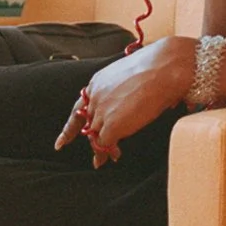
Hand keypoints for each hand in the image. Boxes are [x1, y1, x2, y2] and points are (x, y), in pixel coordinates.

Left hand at [55, 39, 195, 164]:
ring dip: (102, 148)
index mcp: (97, 83)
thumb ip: (123, 92)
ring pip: (95, 136)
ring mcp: (101, 111)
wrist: (164, 68)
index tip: (62, 142)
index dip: (71, 127)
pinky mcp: (111, 125)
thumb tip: (135, 101)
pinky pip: (104, 144)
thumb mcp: (130, 77)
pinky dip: (109, 153)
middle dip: (93, 138)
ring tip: (110, 158)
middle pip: (89, 124)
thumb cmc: (156, 68)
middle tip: (98, 157)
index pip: (79, 108)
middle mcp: (94, 97)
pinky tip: (116, 156)